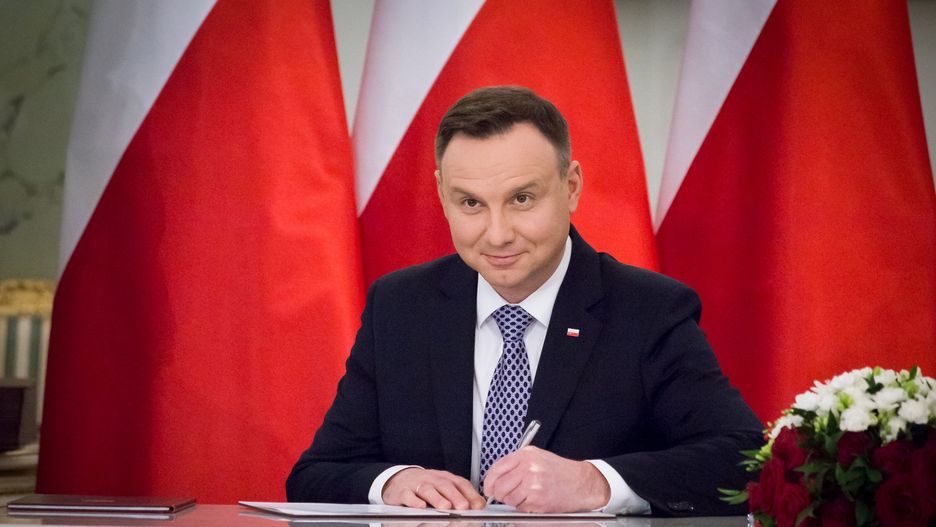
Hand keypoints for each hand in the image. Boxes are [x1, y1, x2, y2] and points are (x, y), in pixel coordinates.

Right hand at [382, 468, 485, 509]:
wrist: (399, 479)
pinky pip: (408, 496)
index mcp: (444, 478)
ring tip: (445, 507)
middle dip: (455, 496)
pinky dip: (414, 501)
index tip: (478, 505)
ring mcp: (416, 484)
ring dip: (437, 498)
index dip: (470, 494)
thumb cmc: (425, 485)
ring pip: (427, 489)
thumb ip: (460, 495)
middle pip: (444, 485)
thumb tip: (480, 505)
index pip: (460, 483)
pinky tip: (420, 507)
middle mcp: (431, 479)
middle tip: (463, 507)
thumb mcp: (443, 487)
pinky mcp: (402, 492)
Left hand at [482, 447, 610, 511]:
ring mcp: (533, 485)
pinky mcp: (538, 500)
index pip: (497, 468)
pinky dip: (523, 507)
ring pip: (508, 499)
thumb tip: (497, 475)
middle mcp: (528, 468)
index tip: (488, 487)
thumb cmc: (561, 471)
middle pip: (500, 486)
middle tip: (503, 495)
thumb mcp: (537, 457)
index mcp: (526, 455)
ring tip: (524, 496)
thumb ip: (516, 463)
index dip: (489, 481)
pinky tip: (533, 500)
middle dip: (499, 494)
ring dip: (512, 501)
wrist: (581, 482)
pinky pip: (520, 508)